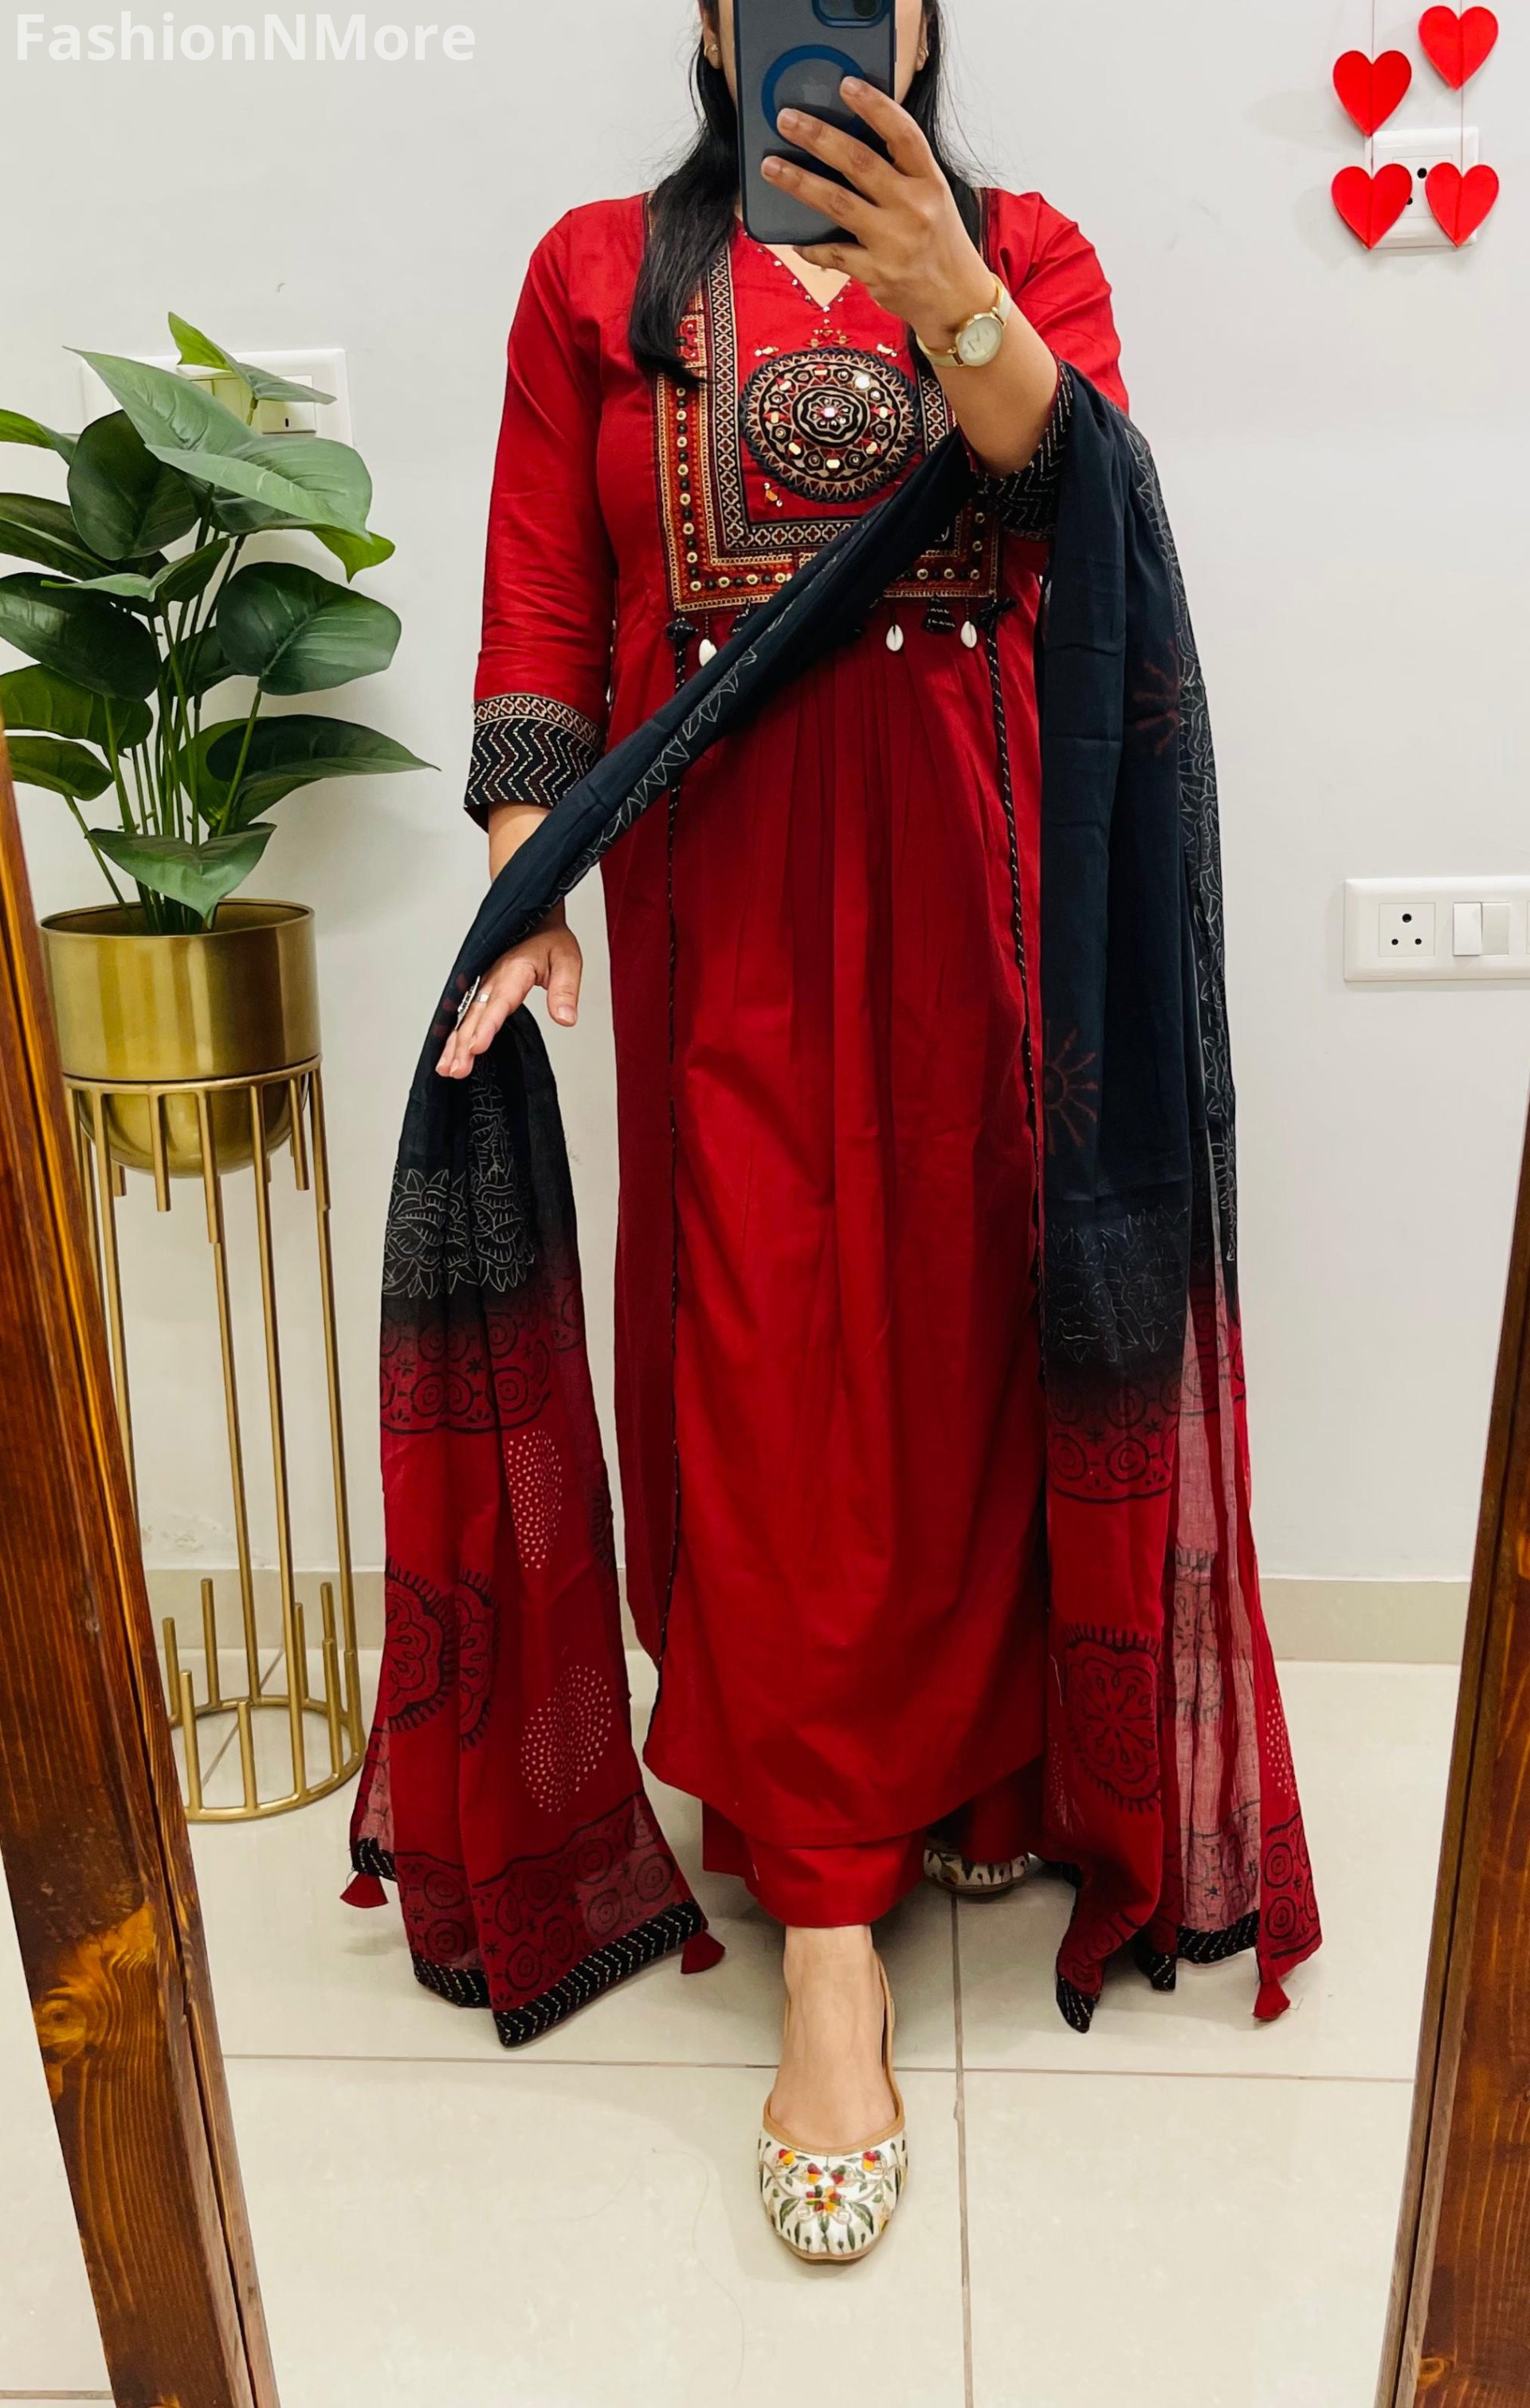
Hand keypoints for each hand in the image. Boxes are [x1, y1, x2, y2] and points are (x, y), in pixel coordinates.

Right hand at [435, 905, 582, 1079]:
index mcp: (513, 970)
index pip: (499, 1002)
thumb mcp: (567, 960)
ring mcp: (483, 984)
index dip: (487, 1026)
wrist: (533, 918)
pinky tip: (448, 1055)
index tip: (477, 1046)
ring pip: (465, 1017)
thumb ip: (565, 991)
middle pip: (475, 1015)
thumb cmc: (549, 939)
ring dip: (455, 1044)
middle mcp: (492, 978)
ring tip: (448, 1069)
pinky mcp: (480, 990)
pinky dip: (454, 1035)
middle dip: (464, 1044)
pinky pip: (464, 1014)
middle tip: (458, 1069)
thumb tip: (566, 1019)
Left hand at [763, 78, 995, 352]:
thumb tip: (848, 144)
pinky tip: (794, 237)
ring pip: (837, 203)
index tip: (846, 85)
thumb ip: (900, 173)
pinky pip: (833, 253)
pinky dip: (812, 245)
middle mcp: (914, 208)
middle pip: (859, 162)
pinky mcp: (877, 273)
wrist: (957, 301)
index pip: (903, 134)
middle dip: (819, 137)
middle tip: (787, 119)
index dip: (874, 106)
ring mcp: (894, 242)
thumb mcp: (932, 198)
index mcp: (930, 182)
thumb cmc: (938, 242)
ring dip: (799, 182)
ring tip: (771, 167)